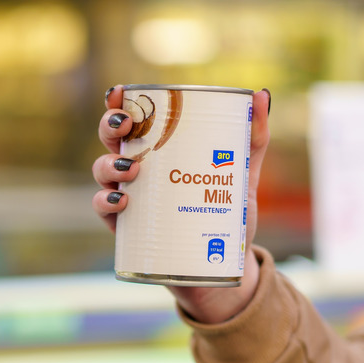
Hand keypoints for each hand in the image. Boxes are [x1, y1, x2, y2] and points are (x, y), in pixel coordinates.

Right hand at [92, 85, 270, 322]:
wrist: (219, 268)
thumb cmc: (226, 216)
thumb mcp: (244, 176)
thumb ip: (253, 138)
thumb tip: (261, 95)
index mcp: (160, 150)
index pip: (133, 120)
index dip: (118, 103)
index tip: (120, 93)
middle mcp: (138, 170)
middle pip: (111, 140)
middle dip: (110, 127)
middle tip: (126, 126)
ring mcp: (128, 198)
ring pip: (102, 172)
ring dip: (109, 165)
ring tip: (131, 169)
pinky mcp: (126, 229)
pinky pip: (103, 210)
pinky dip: (105, 202)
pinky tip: (121, 201)